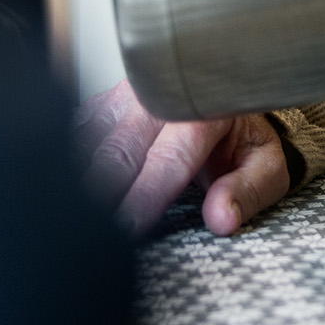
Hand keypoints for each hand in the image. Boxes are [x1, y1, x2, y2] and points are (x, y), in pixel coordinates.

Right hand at [74, 80, 288, 237]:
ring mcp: (127, 94)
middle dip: (102, 192)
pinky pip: (76, 127)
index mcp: (203, 111)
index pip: (168, 160)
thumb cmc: (241, 134)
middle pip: (119, 149)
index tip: (127, 228)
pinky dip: (63, 155)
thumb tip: (222, 218)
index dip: (145, 196)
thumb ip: (248, 191)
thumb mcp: (266, 163)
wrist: (226, 91)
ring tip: (68, 214)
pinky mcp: (104, 100)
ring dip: (77, 175)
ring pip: (90, 136)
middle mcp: (159, 97)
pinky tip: (59, 182)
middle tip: (88, 232)